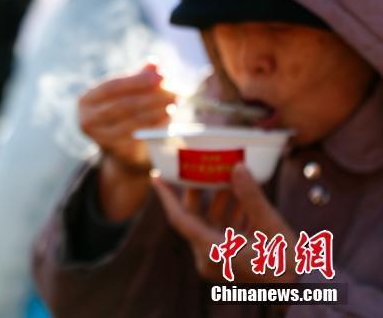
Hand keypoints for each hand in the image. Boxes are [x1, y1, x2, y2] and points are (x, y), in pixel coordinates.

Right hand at [79, 63, 175, 220]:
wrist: (125, 149)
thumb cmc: (127, 115)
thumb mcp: (132, 94)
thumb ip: (140, 78)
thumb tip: (154, 63)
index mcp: (88, 98)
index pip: (113, 86)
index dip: (137, 81)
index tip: (161, 77)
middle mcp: (86, 116)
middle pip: (120, 103)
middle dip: (149, 96)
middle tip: (173, 92)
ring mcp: (96, 134)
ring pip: (128, 119)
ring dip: (153, 110)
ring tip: (172, 104)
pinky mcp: (109, 147)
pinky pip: (133, 134)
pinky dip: (151, 124)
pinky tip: (165, 117)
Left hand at [152, 164, 297, 283]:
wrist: (303, 293)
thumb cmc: (287, 263)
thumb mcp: (271, 227)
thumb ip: (251, 197)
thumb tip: (237, 167)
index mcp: (212, 251)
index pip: (178, 218)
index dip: (166, 195)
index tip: (155, 176)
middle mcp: (209, 258)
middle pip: (195, 217)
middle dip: (200, 192)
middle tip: (204, 169)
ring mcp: (219, 261)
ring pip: (210, 223)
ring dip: (219, 202)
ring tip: (231, 180)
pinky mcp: (229, 262)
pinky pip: (222, 233)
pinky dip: (230, 216)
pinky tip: (244, 200)